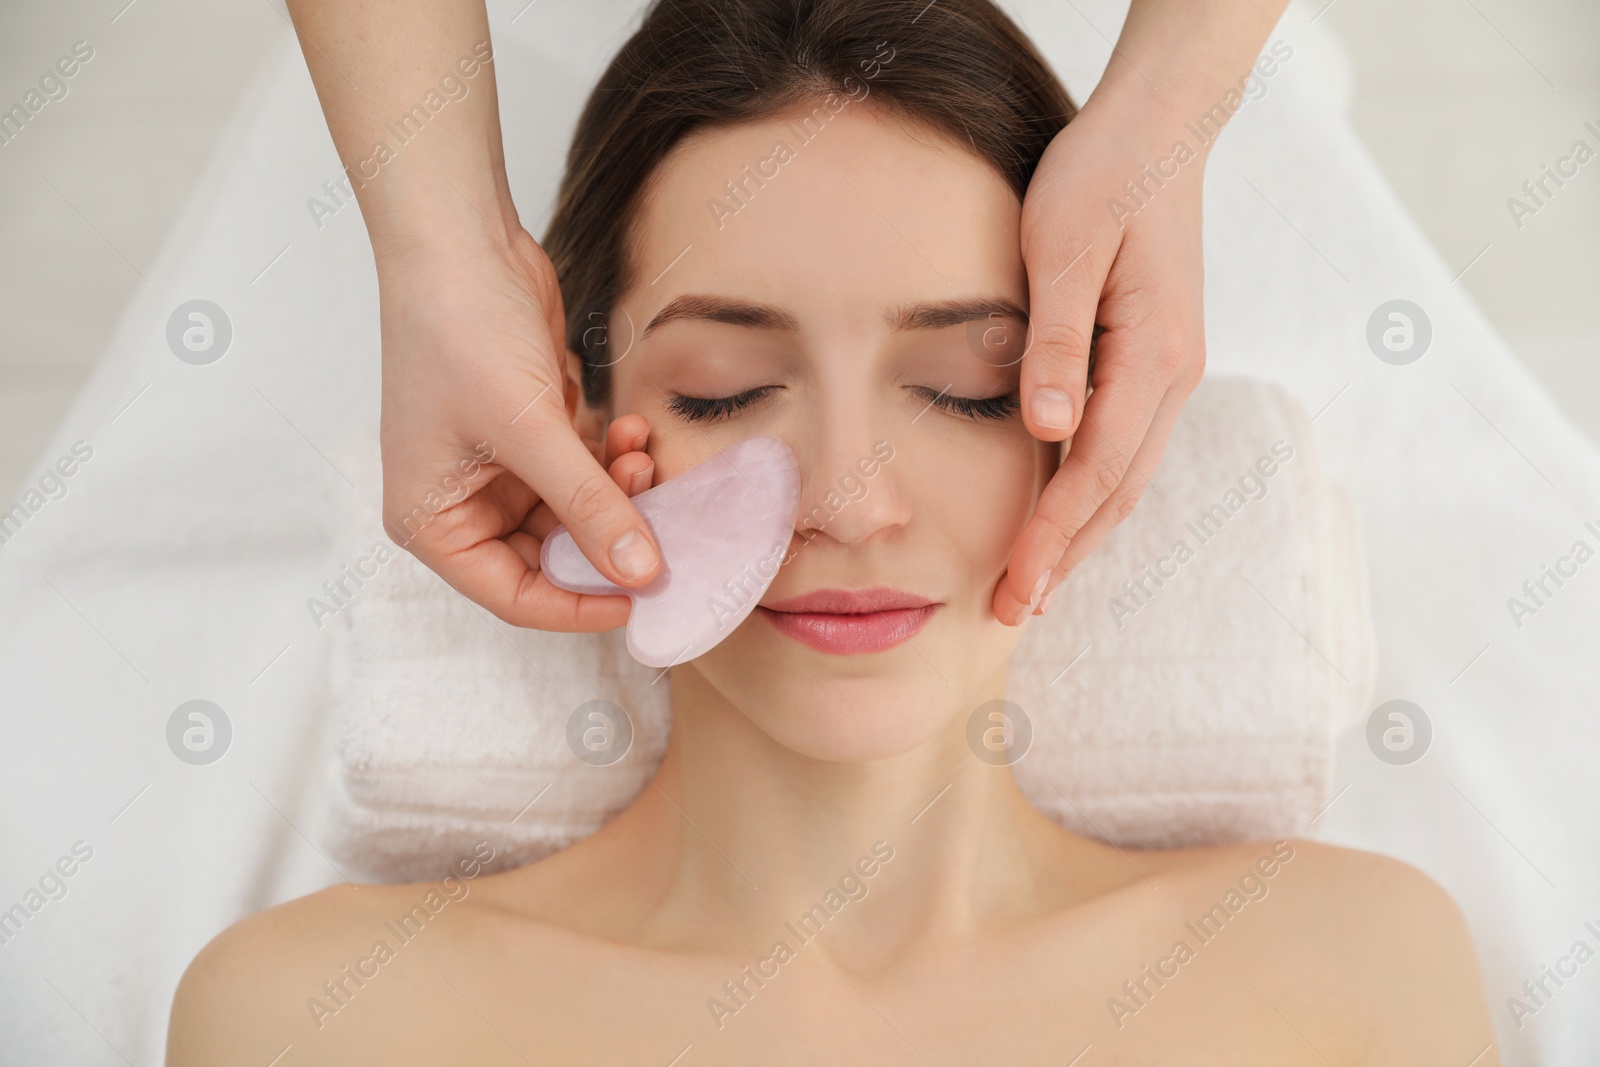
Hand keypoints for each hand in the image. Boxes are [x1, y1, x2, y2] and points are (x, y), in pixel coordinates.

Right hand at [377, 224, 661, 629]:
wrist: (460, 240)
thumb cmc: (461, 331)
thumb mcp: (530, 431)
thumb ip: (589, 507)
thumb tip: (643, 573)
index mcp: (431, 523)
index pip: (513, 595)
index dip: (579, 604)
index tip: (642, 598)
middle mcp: (460, 504)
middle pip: (551, 557)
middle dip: (607, 537)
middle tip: (661, 520)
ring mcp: (497, 469)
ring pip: (576, 514)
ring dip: (617, 493)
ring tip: (642, 457)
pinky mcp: (531, 433)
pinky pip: (583, 471)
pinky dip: (612, 460)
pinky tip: (634, 433)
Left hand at [994, 83, 1207, 624]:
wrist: (1155, 129)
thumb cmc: (1103, 176)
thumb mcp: (1064, 247)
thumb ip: (1057, 342)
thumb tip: (1050, 431)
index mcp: (1154, 356)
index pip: (1097, 470)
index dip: (1054, 535)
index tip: (1016, 587)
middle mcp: (1172, 375)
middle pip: (1118, 491)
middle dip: (1067, 557)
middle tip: (1013, 613)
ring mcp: (1168, 371)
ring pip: (1125, 477)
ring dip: (1082, 535)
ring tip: (1035, 586)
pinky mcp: (1152, 360)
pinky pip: (1123, 446)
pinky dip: (1091, 492)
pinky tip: (1061, 516)